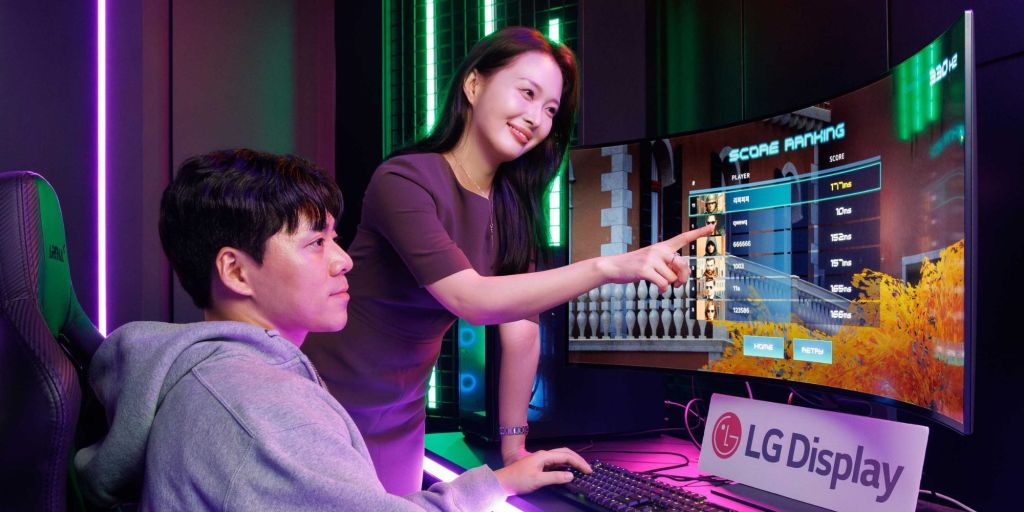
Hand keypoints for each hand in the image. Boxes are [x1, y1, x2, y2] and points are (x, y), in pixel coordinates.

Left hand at [493, 447, 592, 494]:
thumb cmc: (518, 480)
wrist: (503, 481)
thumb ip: (555, 477)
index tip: (589, 470)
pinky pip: (556, 462)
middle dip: (578, 459)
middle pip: (565, 453)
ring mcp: (541, 459)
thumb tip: (571, 475)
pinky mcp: (539, 465)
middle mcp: (544, 455)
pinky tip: (567, 471)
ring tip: (581, 469)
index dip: (579, 463)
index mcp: (544, 456)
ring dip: (572, 461)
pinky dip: (565, 465)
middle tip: (588, 469)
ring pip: (561, 456)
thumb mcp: (538, 480)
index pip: (567, 456)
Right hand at [597, 224, 713, 292]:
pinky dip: (661, 290)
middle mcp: (659, 250)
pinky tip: (657, 289)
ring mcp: (652, 259)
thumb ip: (669, 267)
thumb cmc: (636, 266)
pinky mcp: (645, 270)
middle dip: (682, 278)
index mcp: (663, 246)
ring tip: (658, 283)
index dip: (699, 232)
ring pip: (672, 278)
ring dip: (667, 285)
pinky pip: (663, 284)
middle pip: (683, 265)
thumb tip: (679, 280)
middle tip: (677, 283)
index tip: (713, 225)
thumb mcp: (654, 262)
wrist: (614, 267)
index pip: (684, 237)